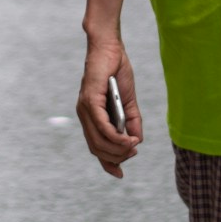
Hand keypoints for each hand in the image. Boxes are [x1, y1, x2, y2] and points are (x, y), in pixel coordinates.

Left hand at [76, 34, 142, 177]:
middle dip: (116, 156)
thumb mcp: (129, 101)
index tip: (119, 174)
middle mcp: (84, 114)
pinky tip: (127, 140)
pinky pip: (102, 125)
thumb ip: (132, 121)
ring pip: (99, 140)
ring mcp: (85, 107)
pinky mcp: (90, 99)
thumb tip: (136, 141)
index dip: (107, 162)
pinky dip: (115, 136)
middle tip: (132, 152)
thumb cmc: (117, 71)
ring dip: (117, 148)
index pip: (95, 145)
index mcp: (91, 116)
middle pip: (97, 147)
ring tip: (132, 147)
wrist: (110, 47)